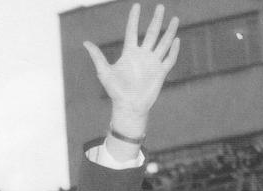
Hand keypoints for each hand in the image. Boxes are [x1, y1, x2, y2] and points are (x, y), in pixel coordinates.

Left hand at [84, 4, 179, 135]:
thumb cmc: (116, 91)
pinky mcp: (160, 73)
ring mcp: (152, 63)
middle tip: (160, 6)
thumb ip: (97, 57)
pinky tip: (177, 40)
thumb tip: (85, 43)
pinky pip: (169, 59)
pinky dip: (173, 50)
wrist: (128, 107)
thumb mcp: (105, 73)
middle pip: (151, 33)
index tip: (136, 6)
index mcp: (130, 53)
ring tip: (175, 18)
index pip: (132, 31)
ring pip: (163, 43)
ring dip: (169, 31)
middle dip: (156, 20)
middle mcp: (143, 55)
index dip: (134, 19)